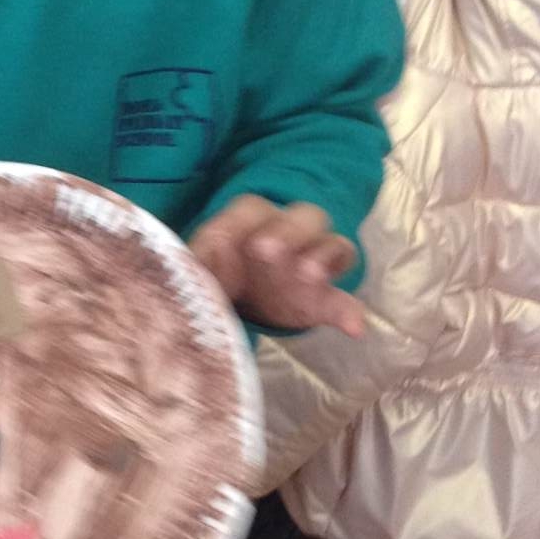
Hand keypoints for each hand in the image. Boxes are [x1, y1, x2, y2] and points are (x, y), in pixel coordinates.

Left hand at [189, 196, 362, 337]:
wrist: (237, 303)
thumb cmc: (217, 273)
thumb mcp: (200, 269)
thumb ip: (194, 265)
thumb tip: (185, 269)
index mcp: (253, 221)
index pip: (251, 209)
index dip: (236, 223)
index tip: (220, 241)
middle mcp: (289, 234)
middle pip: (302, 216)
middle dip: (286, 230)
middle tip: (266, 250)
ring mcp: (311, 263)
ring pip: (332, 245)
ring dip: (323, 257)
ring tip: (310, 276)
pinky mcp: (323, 299)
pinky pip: (343, 300)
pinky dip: (350, 312)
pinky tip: (354, 328)